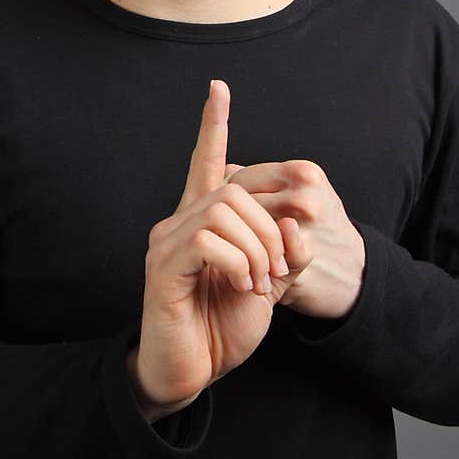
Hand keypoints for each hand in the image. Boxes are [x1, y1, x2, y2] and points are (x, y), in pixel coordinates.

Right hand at [129, 80, 305, 420]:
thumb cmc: (222, 326)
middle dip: (270, 226)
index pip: (206, 161)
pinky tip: (243, 287)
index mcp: (203, 222)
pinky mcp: (162, 268)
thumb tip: (297, 228)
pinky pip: (206, 240)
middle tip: (279, 271)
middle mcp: (178, 223)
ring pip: (222, 209)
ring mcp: (166, 243)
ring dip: (257, 247)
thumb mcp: (268, 285)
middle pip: (234, 189)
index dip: (213, 125)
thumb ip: (285, 253)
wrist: (190, 371)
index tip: (219, 88)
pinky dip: (238, 261)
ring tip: (261, 283)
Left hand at [222, 160, 365, 319]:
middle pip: (236, 205)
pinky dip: (249, 263)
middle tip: (228, 236)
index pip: (238, 179)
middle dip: (229, 220)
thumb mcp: (301, 190)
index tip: (225, 214)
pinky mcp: (296, 262)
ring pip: (243, 230)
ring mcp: (302, 230)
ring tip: (239, 251)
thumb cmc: (320, 226)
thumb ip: (263, 179)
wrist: (355, 268)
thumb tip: (223, 168)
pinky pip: (256, 257)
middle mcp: (303, 198)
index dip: (224, 198)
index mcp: (302, 173)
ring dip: (236, 242)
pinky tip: (253, 268)